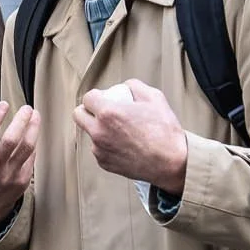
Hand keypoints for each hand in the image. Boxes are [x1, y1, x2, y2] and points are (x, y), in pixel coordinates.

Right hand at [0, 102, 39, 224]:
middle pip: (10, 142)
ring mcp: (9, 176)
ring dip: (32, 129)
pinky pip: (31, 157)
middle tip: (25, 108)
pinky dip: (33, 141)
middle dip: (20, 121)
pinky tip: (32, 130)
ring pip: (25, 148)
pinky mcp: (22, 180)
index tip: (4, 104)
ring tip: (34, 115)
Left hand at [74, 80, 188, 192]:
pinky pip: (99, 149)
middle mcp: (99, 132)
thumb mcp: (154, 97)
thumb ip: (134, 86)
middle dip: (87, 110)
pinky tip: (124, 144)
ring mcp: (100, 150)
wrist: (171, 163)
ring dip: (99, 129)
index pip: (87, 98)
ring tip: (119, 130)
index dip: (96, 95)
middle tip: (101, 111)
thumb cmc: (164, 130)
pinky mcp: (104, 163)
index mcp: (108, 113)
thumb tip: (125, 86)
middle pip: (78, 116)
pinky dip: (107, 145)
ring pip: (90, 134)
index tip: (103, 97)